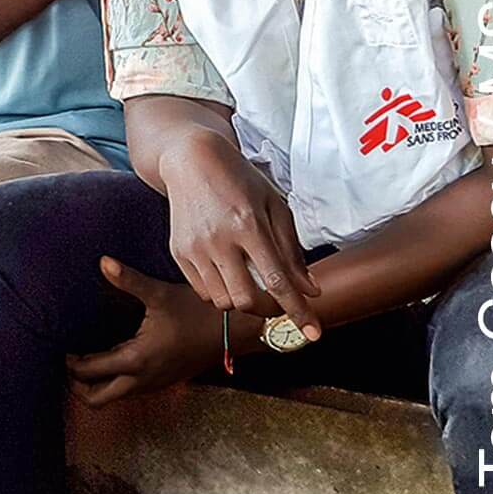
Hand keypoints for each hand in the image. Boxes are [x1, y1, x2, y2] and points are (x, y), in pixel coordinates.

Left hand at [67, 259, 226, 405]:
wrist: (238, 331)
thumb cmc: (199, 312)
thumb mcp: (160, 294)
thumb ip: (129, 280)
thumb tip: (102, 261)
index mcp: (136, 360)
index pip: (91, 372)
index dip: (70, 364)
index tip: (61, 348)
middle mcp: (143, 379)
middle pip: (98, 399)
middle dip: (78, 385)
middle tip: (68, 361)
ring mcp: (155, 384)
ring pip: (115, 397)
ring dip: (97, 385)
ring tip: (85, 359)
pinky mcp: (164, 381)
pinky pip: (131, 390)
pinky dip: (115, 382)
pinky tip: (114, 357)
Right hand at [162, 131, 320, 338]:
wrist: (190, 160)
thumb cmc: (239, 179)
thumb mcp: (275, 206)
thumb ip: (292, 251)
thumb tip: (310, 290)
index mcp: (248, 225)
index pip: (276, 281)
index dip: (298, 311)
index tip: (313, 333)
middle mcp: (219, 240)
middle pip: (246, 300)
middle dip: (266, 309)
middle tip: (275, 298)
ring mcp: (195, 247)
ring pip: (222, 301)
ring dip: (241, 300)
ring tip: (248, 280)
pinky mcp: (179, 252)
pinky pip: (202, 291)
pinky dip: (220, 291)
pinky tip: (227, 272)